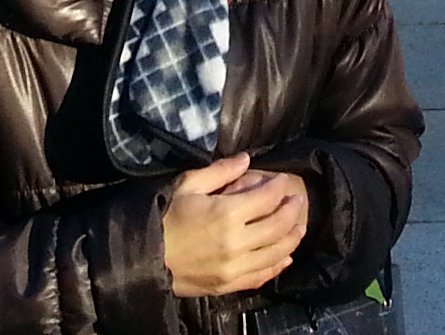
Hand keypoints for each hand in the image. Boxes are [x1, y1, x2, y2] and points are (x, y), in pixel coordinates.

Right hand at [161, 153, 307, 295]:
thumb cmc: (165, 217)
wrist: (145, 257)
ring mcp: (235, 267)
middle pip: (279, 225)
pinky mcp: (229, 284)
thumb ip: (220, 171)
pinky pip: (261, 276)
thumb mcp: (188, 185)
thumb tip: (246, 159)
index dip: (279, 186)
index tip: (283, 180)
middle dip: (292, 210)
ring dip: (292, 238)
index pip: (267, 198)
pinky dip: (277, 266)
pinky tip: (285, 257)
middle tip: (297, 200)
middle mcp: (237, 242)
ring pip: (276, 253)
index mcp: (227, 214)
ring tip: (298, 226)